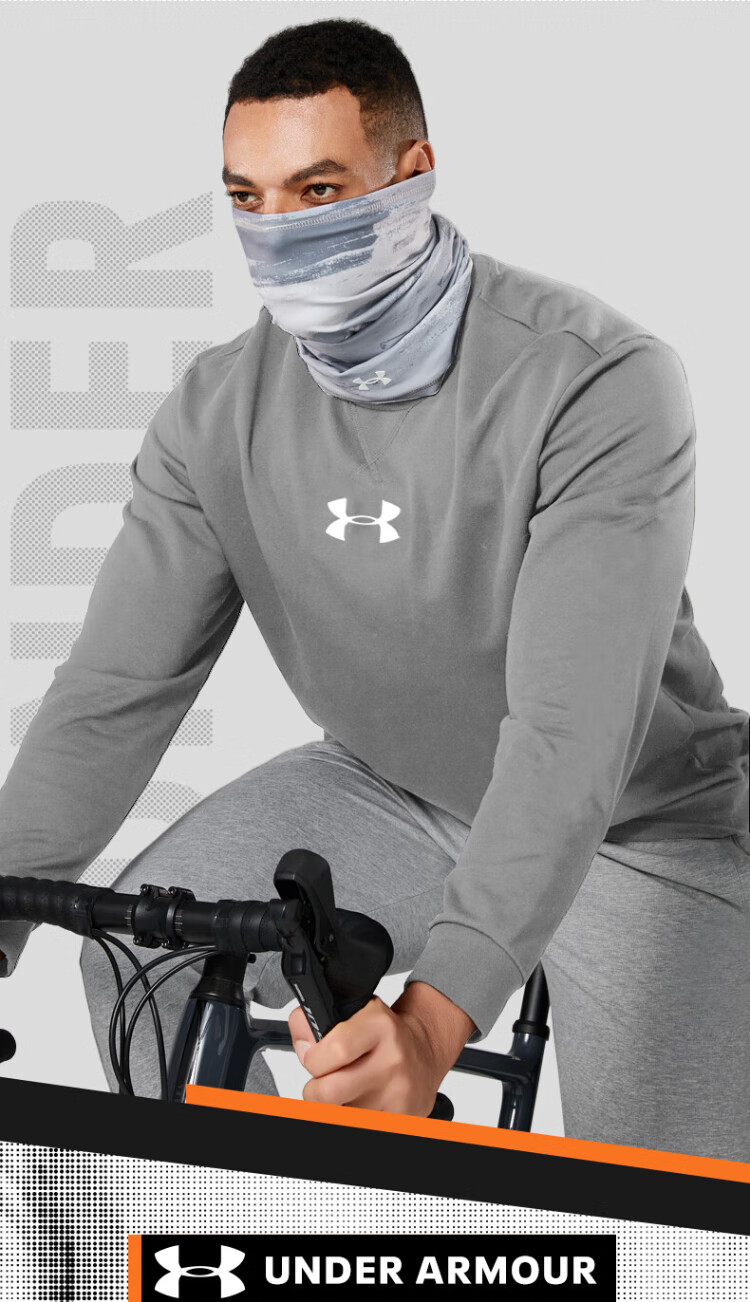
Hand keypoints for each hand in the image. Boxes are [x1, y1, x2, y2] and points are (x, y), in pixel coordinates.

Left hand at [287, 981, 476, 1117]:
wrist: (425, 1050)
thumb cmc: (385, 1034)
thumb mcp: (354, 1011)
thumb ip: (315, 1021)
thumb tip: (302, 1046)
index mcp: (379, 1026)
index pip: (333, 1051)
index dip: (313, 1059)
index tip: (314, 1059)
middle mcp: (392, 1059)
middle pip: (329, 1092)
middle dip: (315, 1091)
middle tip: (322, 1083)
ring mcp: (399, 1093)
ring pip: (341, 1114)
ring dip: (336, 1107)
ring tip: (346, 1090)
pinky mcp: (403, 1118)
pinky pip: (361, 1125)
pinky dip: (355, 1115)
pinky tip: (362, 1102)